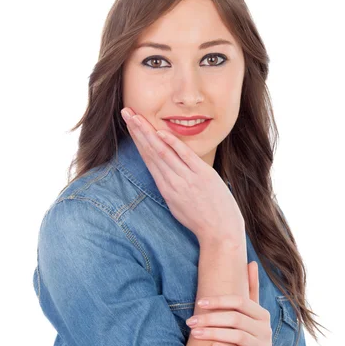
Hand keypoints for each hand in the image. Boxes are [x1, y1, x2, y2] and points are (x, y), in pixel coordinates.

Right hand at [121, 107, 244, 242]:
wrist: (219, 233)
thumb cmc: (201, 220)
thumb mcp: (179, 205)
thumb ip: (172, 187)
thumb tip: (167, 172)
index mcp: (166, 189)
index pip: (148, 158)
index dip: (138, 140)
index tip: (130, 124)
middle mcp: (172, 182)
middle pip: (151, 152)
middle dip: (137, 130)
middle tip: (125, 112)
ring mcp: (187, 179)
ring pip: (163, 152)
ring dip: (148, 133)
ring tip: (136, 117)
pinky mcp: (203, 176)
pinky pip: (185, 157)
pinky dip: (173, 144)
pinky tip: (162, 132)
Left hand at [186, 260, 276, 345]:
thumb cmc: (252, 338)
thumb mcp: (253, 314)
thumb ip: (252, 290)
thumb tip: (250, 261)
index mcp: (261, 314)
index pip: (240, 301)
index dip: (219, 300)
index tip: (199, 302)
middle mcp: (265, 328)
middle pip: (236, 318)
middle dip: (211, 318)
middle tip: (190, 321)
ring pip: (238, 336)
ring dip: (214, 334)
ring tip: (195, 333)